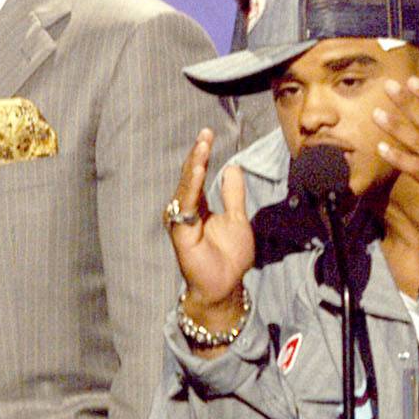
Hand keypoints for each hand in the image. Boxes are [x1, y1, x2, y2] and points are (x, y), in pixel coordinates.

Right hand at [166, 128, 252, 342]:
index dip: (202, 154)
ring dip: (194, 165)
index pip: (197, 174)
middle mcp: (186, 211)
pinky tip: (199, 170)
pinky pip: (187, 205)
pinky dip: (193, 187)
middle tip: (205, 134)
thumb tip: (233, 167)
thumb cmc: (230, 257)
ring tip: (202, 146)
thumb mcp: (237, 219)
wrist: (225, 285)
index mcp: (198, 206)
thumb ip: (233, 194)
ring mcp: (181, 221)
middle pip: (190, 177)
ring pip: (187, 187)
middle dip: (197, 154)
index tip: (207, 133)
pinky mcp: (181, 232)